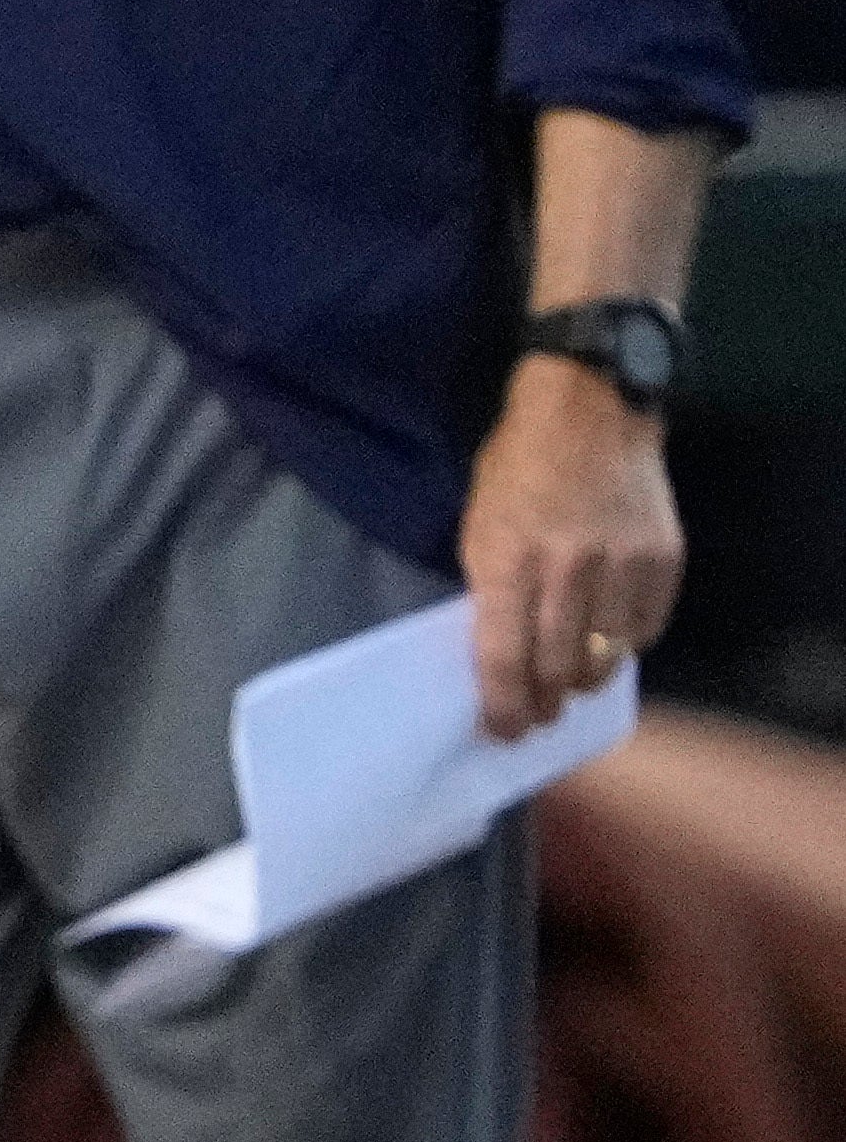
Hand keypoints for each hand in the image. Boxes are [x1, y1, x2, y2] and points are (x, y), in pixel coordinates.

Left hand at [464, 356, 682, 738]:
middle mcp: (567, 569)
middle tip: (538, 716)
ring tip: (571, 688)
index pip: (503, 657)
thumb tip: (499, 653)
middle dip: (545, 703)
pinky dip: (627, 645)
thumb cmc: (518, 468)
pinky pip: (647, 627)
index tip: (502, 732)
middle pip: (559, 667)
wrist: (590, 410)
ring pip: (607, 657)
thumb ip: (490, 588)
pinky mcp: (664, 557)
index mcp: (506, 561)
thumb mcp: (478, 524)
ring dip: (586, 681)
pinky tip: (611, 644)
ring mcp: (622, 564)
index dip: (503, 706)